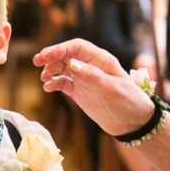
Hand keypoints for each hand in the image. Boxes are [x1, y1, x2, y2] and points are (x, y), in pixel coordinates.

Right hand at [33, 38, 154, 136]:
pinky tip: (48, 88)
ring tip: (43, 79)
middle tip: (37, 61)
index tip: (46, 56)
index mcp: (101, 60)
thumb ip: (92, 75)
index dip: (60, 49)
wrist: (133, 123)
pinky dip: (53, 84)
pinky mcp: (79, 92)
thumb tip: (71, 63)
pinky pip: (62, 83)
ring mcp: (84, 79)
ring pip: (62, 68)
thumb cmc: (128, 102)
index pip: (77, 47)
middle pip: (66, 55)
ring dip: (50, 70)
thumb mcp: (112, 88)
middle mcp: (90, 66)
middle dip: (51, 57)